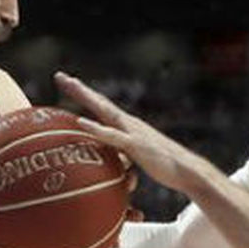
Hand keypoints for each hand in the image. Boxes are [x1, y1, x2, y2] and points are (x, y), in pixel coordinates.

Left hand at [55, 72, 205, 193]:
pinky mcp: (136, 145)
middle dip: (80, 88)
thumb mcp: (138, 161)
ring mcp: (132, 131)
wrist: (188, 172)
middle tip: (59, 75)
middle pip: (100, 102)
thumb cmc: (164, 167)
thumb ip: (123, 158)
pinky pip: (112, 136)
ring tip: (69, 85)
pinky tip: (81, 122)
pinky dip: (96, 128)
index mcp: (127, 126)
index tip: (68, 84)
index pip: (102, 107)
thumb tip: (110, 165)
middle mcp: (128, 123)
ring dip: (86, 97)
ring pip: (104, 111)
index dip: (85, 95)